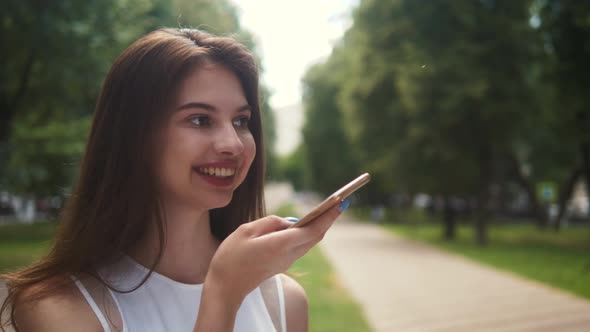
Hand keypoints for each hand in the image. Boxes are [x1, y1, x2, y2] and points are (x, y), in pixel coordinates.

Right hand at [205, 202, 342, 304]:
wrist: (226, 287)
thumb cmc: (231, 257)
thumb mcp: (246, 231)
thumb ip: (270, 222)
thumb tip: (289, 221)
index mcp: (280, 244)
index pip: (312, 229)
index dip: (328, 216)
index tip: (339, 203)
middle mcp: (288, 254)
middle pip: (316, 236)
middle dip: (329, 219)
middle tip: (340, 203)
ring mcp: (287, 261)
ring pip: (310, 242)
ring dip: (320, 226)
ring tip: (329, 210)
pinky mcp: (282, 263)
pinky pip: (301, 246)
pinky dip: (308, 233)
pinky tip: (308, 224)